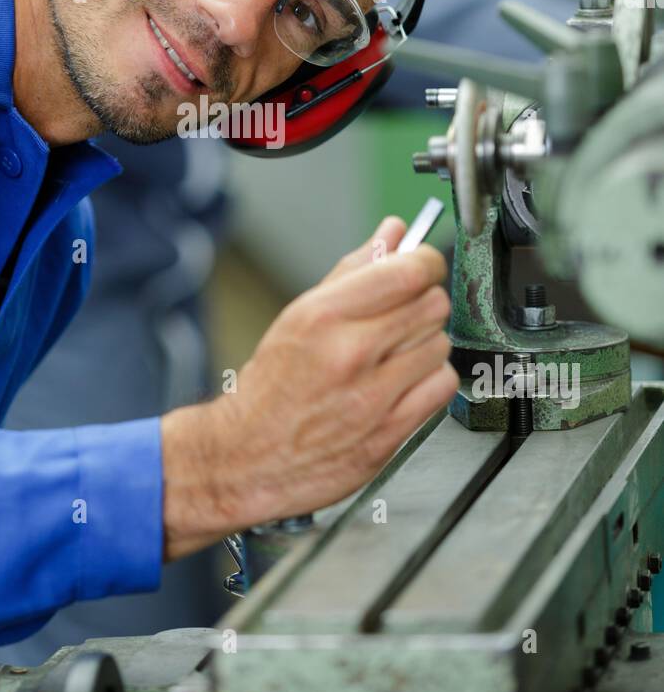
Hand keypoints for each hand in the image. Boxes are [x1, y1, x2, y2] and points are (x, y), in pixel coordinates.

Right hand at [161, 215, 456, 559]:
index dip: (426, 262)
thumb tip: (392, 233)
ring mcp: (372, 396)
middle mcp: (350, 353)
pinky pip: (442, 387)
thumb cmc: (271, 387)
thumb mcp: (300, 316)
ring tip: (396, 354)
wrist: (248, 457)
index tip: (424, 266)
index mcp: (324, 315)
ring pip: (441, 344)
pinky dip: (430, 381)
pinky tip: (405, 383)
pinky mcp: (389, 433)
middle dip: (424, 302)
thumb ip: (353, 271)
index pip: (408, 271)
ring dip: (425, 344)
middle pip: (432, 304)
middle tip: (406, 313)